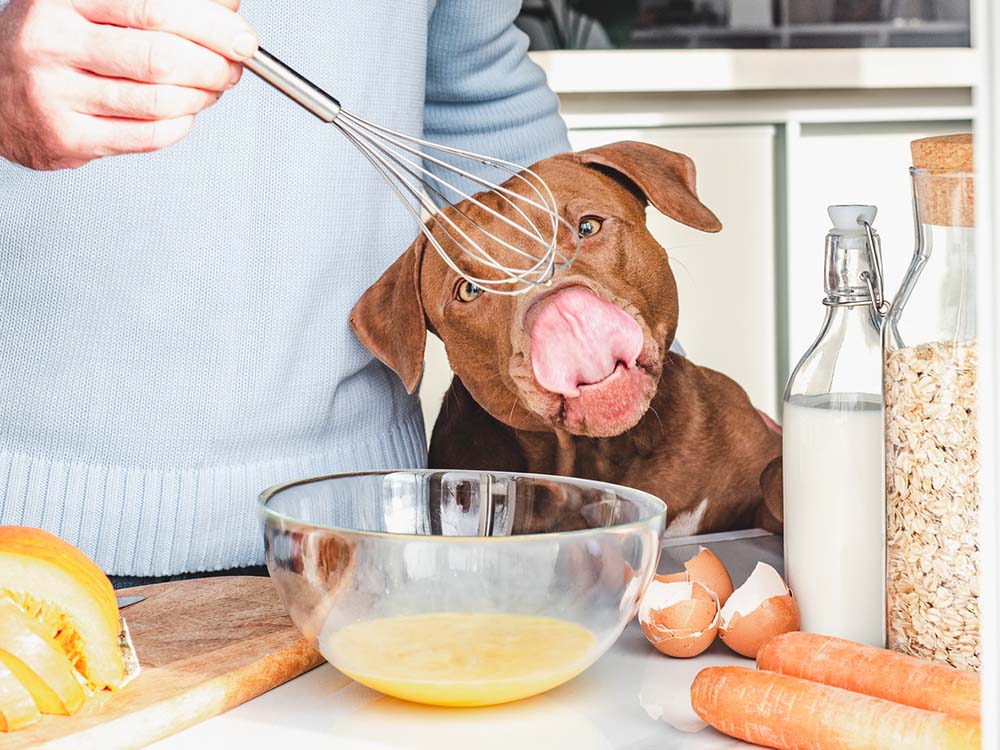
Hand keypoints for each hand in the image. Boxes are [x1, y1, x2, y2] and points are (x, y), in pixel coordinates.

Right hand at [0, 0, 257, 168]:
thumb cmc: (55, 46)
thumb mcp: (92, 6)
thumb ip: (153, 5)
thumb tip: (226, 10)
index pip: (156, 8)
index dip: (212, 25)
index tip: (241, 37)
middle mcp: (53, 42)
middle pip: (161, 57)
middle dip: (214, 66)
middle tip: (232, 67)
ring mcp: (56, 93)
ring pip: (159, 100)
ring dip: (202, 97)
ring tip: (210, 89)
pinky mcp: (68, 137)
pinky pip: (148, 135)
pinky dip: (181, 125)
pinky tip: (183, 113)